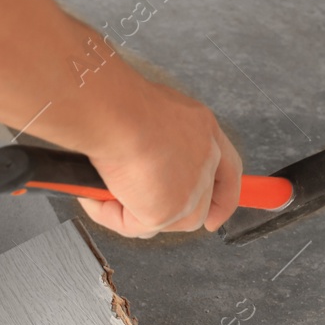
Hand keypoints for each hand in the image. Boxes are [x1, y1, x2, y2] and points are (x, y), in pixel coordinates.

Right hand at [0, 0, 243, 239]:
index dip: (224, 194)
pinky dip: (113, 216)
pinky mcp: (168, 208)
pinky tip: (98, 193)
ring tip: (104, 189)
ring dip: (131, 211)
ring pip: (167, 222)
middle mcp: (202, 154)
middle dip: (164, 212)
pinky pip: (138, 228)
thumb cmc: (106, 96)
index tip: (217, 215)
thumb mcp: (130, 110)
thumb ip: (133, 131)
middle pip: (199, 205)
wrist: (104, 106)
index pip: (227, 166)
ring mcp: (190, 183)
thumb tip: (112, 141)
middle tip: (130, 206)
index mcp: (199, 125)